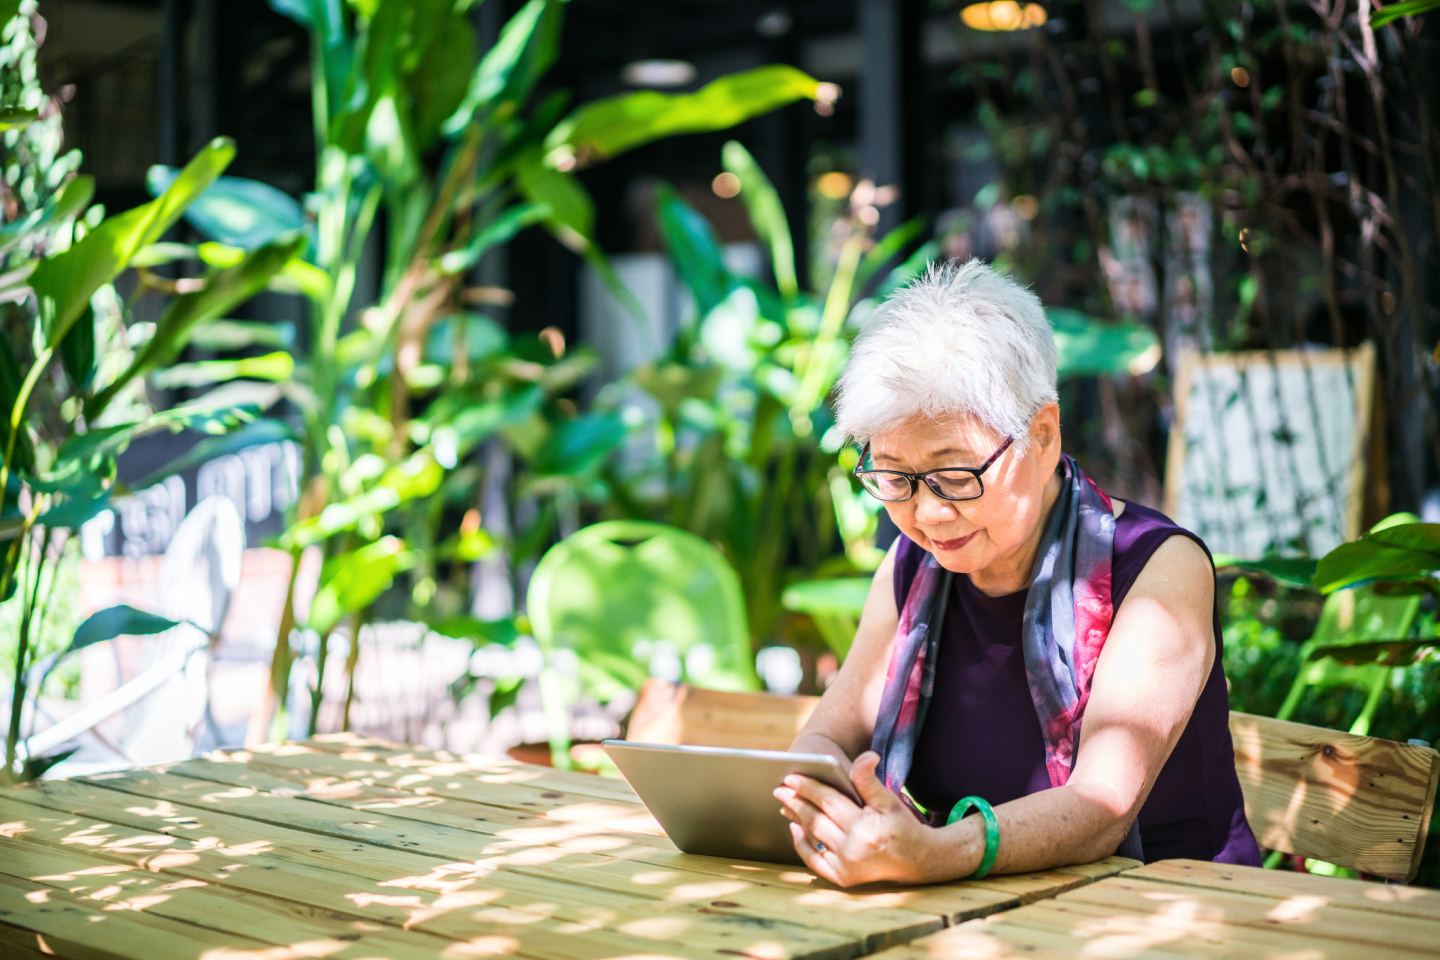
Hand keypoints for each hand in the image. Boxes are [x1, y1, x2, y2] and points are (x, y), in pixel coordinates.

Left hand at [773, 750, 931, 886]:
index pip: (829, 802)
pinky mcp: (843, 878)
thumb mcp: (888, 800)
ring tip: (784, 804)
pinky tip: (795, 829)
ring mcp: (846, 866)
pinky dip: (802, 844)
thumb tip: (866, 756)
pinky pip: (814, 860)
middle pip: (815, 819)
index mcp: (865, 827)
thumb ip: (869, 780)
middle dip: (795, 802)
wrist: (917, 860)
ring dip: (796, 819)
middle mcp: (853, 849)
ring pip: (813, 836)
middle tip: (779, 789)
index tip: (790, 777)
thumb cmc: (901, 825)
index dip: (808, 787)